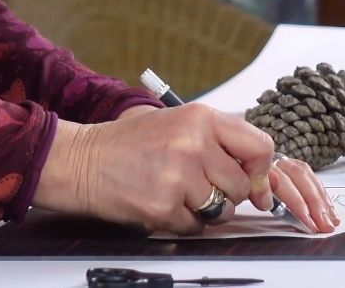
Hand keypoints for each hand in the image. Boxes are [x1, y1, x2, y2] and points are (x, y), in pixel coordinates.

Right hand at [33, 104, 334, 234]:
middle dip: (225, 193)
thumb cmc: (128, 143)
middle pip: (241, 185)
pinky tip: (160, 201)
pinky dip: (181, 221)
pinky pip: (195, 226)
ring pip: (221, 210)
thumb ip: (217, 141)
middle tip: (198, 186)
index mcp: (200, 117)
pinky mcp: (164, 206)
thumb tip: (257, 175)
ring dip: (204, 209)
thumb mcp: (177, 124)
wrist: (84, 161)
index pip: (259, 145)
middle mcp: (193, 143)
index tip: (254, 183)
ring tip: (175, 191)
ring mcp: (179, 176)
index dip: (260, 171)